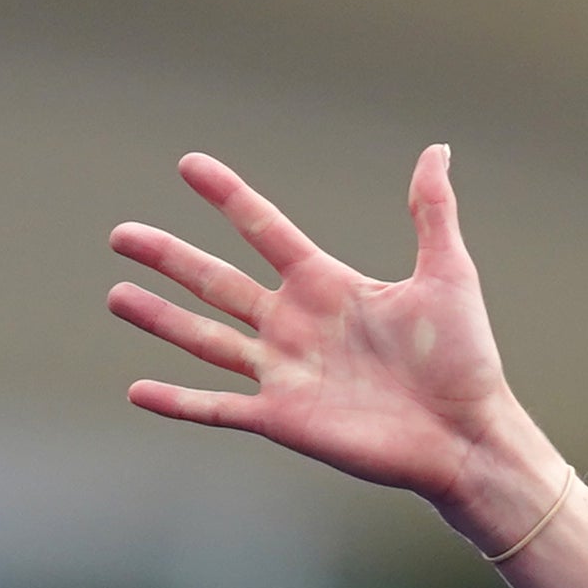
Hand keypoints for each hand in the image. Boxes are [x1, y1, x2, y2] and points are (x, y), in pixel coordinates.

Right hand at [110, 146, 557, 539]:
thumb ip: (433, 213)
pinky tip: (136, 391)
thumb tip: (437, 150)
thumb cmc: (467, 362)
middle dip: (169, 257)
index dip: (228, 197)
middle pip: (217, 282)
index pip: (264, 230)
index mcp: (328, 286)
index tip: (189, 164)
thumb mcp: (448, 276)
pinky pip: (219, 409)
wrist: (470, 438)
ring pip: (206, 339)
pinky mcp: (285, 418)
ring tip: (116, 295)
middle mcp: (297, 326)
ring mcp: (286, 372)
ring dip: (160, 318)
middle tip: (120, 234)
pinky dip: (178, 402)